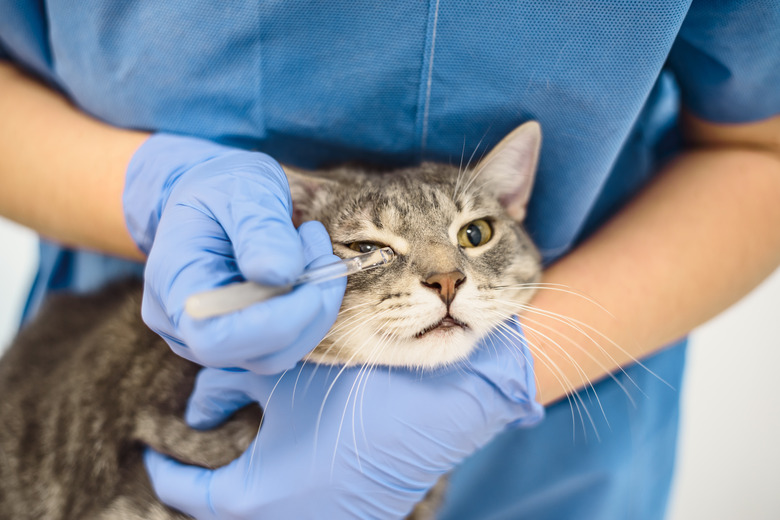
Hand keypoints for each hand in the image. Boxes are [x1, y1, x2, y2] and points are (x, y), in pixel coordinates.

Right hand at [124, 134, 344, 372]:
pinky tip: (306, 269)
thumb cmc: (220, 187)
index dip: (274, 323)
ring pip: (280, 354)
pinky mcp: (240, 341)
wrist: (206, 198)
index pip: (217, 338)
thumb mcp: (242, 187)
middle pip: (259, 355)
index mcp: (173, 281)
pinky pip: (284, 343)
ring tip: (312, 249)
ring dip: (314, 307)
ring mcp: (210, 339)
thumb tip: (282, 274)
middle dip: (308, 311)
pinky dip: (308, 311)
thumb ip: (260, 229)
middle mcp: (183, 324)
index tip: (311, 283)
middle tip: (322, 253)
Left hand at [144, 320, 543, 518]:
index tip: (154, 446)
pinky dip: (282, 489)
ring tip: (245, 443)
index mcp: (251, 501)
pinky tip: (291, 455)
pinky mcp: (355, 519)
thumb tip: (201, 401)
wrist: (438, 407)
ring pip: (261, 511)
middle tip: (204, 440)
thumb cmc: (353, 392)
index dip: (162, 467)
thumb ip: (226, 385)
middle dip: (205, 478)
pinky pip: (299, 510)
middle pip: (223, 509)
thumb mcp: (278, 379)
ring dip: (246, 485)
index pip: (184, 494)